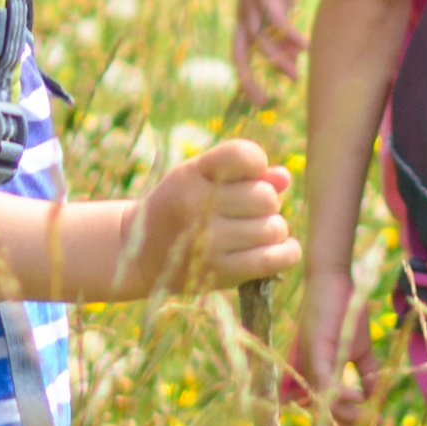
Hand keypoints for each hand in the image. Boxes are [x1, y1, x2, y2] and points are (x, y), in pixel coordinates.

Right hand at [116, 139, 297, 297]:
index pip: (244, 155)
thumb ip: (244, 173)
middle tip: (246, 212)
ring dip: (272, 230)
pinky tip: (278, 248)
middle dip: (265, 204)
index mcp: (192, 173)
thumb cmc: (181, 207)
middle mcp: (197, 204)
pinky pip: (275, 258)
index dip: (257, 164)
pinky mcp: (219, 271)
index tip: (249, 174)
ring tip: (252, 233)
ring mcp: (207, 240)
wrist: (140, 254)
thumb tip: (284, 178)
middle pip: (266, 197)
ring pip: (274, 228)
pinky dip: (286, 253)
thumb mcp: (201, 179)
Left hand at [229, 0, 303, 93]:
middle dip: (249, 79)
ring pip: (261, 40)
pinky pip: (277, 20)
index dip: (247, 78)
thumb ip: (282, 31)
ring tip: (294, 77)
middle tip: (265, 101)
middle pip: (240, 54)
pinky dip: (290, 34)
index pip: (240, 56)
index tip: (261, 99)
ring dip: (278, 60)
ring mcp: (252, 4)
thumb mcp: (280, 5)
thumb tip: (292, 57)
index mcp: (244, 20)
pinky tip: (305, 47)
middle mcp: (243, 15)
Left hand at [281, 267, 368, 425]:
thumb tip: (377, 398)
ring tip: (373, 423)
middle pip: (327, 413)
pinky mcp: (315, 351)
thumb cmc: (345, 310)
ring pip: (327, 401)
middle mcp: (309, 374)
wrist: (336, 280)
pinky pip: (325, 381)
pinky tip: (360, 400)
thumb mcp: (360, 348)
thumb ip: (367, 374)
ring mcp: (310, 364)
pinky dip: (342, 393)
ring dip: (351, 416)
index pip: (332, 410)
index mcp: (319, 375)